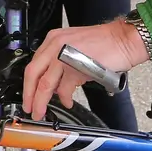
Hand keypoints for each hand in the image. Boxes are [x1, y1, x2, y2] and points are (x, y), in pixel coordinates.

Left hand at [23, 18, 148, 119]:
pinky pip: (64, 88)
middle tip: (29, 108)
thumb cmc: (104, 43)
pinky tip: (67, 102)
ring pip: (46, 84)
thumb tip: (51, 84)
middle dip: (29, 96)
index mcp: (53, 39)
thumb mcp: (73, 46)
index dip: (28, 83)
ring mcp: (65, 56)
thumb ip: (59, 61)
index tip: (27, 95)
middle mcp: (55, 45)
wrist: (123, 39)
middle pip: (33, 74)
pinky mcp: (76, 67)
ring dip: (42, 101)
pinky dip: (64, 98)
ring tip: (42, 111)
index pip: (33, 63)